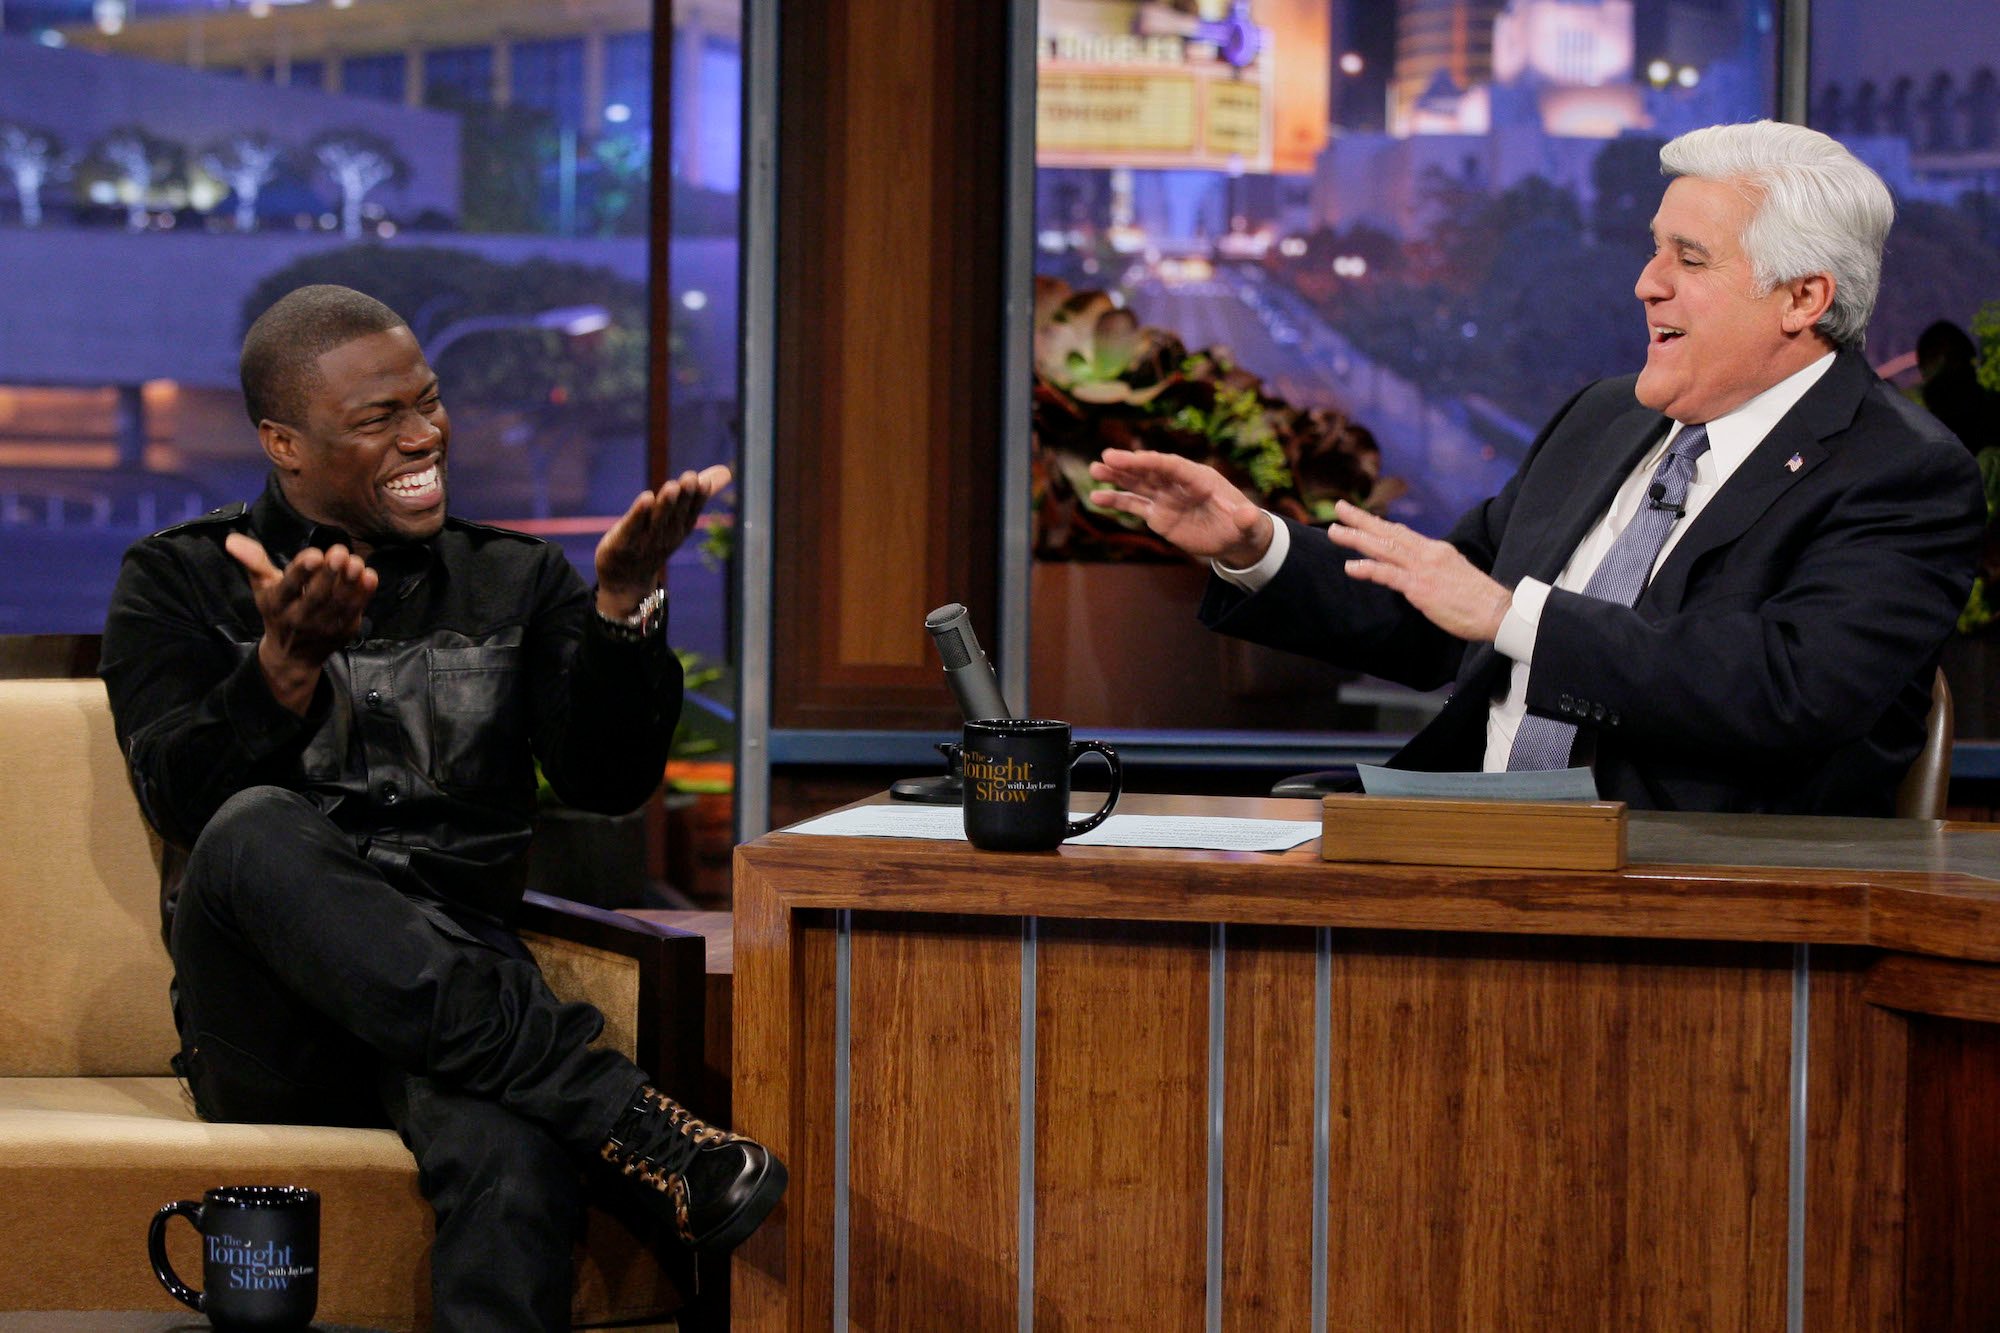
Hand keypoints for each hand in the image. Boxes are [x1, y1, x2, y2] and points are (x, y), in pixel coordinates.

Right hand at [226, 532, 377, 713]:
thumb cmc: (278, 612)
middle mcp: (299, 618)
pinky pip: (355, 612)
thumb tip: (232, 539)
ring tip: (356, 561)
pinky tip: (369, 575)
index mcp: (277, 604)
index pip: (288, 588)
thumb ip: (253, 562)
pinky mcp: (343, 632)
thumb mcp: (262, 588)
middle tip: (340, 552)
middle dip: (329, 574)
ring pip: (339, 605)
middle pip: (316, 596)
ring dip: (350, 583)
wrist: (292, 656)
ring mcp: (323, 628)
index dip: (301, 572)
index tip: (314, 554)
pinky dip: (364, 595)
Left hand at [595, 465, 731, 616]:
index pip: (691, 512)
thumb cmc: (654, 542)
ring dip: (665, 504)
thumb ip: (696, 495)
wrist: (627, 580)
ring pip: (657, 521)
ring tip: (672, 486)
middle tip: (690, 478)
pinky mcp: (623, 543)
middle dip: (684, 497)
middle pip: (676, 514)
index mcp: (680, 529)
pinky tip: (645, 498)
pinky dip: (639, 515)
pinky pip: (632, 528)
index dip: (698, 498)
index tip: (704, 481)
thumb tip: (726, 471)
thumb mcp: (678, 519)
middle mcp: (665, 535)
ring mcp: (645, 541)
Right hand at [1087, 448, 1272, 566]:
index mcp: (1200, 478)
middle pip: (1151, 470)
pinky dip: (1116, 501)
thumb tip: (1248, 515)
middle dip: (1130, 464)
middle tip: (1106, 457)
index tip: (1134, 458)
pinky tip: (1096, 498)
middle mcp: (1179, 484)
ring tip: (1094, 471)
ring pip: (1138, 484)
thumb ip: (1247, 518)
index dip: (1154, 461)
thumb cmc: (1244, 526)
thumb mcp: (1249, 524)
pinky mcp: (1158, 514)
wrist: (1235, 538)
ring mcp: (1167, 498)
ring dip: (1116, 478)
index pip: (1174, 466)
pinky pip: (1134, 506)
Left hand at [1324, 500, 1511, 642]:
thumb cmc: (1477, 599)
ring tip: (1334, 531)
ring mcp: (1423, 569)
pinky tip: (1350, 566)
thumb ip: (1434, 568)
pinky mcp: (1420, 587)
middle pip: (1388, 532)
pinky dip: (1368, 569)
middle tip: (1339, 508)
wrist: (1496, 611)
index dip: (1380, 525)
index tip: (1362, 517)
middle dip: (1361, 519)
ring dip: (1356, 538)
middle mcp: (1427, 553)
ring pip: (1383, 547)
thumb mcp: (1454, 574)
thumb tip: (1419, 570)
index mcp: (1436, 550)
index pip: (1402, 533)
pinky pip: (1388, 575)